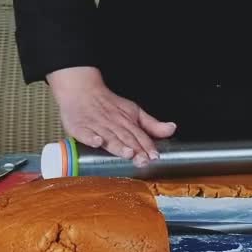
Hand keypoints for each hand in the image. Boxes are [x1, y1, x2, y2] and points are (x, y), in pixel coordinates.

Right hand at [48, 67, 176, 165]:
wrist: (82, 90)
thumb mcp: (134, 111)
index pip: (139, 135)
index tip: (155, 156)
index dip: (147, 146)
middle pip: (126, 138)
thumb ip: (152, 125)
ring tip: (127, 153)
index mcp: (127, 121)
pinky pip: (85, 133)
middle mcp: (113, 124)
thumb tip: (172, 129)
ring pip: (109, 137)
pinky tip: (97, 142)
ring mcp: (96, 126)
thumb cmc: (109, 104)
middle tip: (143, 161)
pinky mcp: (80, 127)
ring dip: (118, 145)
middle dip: (136, 150)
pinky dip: (91, 138)